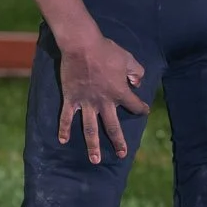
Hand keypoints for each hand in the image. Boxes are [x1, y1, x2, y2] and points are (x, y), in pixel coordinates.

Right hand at [55, 29, 149, 163]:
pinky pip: (66, 117)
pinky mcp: (71, 99)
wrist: (82, 46)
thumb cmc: (106, 50)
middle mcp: (104, 102)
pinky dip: (63, 129)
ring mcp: (86, 102)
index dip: (141, 108)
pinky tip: (62, 140)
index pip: (135, 105)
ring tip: (94, 160)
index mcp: (120, 92)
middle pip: (112, 126)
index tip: (144, 111)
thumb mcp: (129, 59)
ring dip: (92, 145)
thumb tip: (136, 83)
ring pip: (90, 128)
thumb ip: (136, 72)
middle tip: (122, 155)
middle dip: (118, 142)